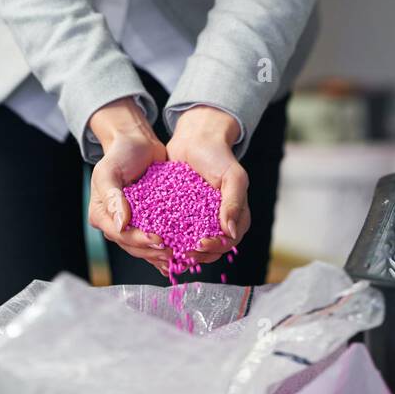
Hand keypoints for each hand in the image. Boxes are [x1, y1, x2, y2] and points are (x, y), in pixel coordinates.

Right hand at [87, 97, 171, 276]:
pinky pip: (155, 236)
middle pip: (132, 245)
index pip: (120, 235)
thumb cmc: (121, 154)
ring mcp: (132, 223)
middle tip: (172, 253)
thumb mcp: (110, 172)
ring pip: (143, 246)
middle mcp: (115, 222)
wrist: (138, 142)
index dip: (139, 240)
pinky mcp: (148, 219)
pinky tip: (180, 255)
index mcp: (101, 214)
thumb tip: (121, 224)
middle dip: (151, 251)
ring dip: (159, 254)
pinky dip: (165, 246)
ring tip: (178, 257)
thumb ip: (113, 198)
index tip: (158, 240)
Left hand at [166, 107, 249, 267]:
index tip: (200, 245)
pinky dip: (170, 242)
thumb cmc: (218, 155)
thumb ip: (234, 202)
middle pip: (211, 250)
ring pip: (193, 246)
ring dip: (183, 253)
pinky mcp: (181, 215)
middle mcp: (218, 221)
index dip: (216, 248)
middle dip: (198, 256)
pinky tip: (159, 244)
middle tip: (183, 253)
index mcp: (235, 215)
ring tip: (170, 254)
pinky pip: (177, 234)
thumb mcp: (232, 176)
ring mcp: (199, 220)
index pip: (229, 241)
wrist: (195, 138)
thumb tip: (231, 232)